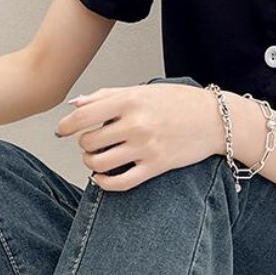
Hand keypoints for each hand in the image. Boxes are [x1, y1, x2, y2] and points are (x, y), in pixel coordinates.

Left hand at [55, 83, 222, 190]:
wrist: (213, 120)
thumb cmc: (176, 103)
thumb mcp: (142, 91)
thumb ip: (107, 96)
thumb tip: (75, 105)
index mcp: (129, 101)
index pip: (83, 116)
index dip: (66, 126)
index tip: (62, 131)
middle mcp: (135, 124)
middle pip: (89, 142)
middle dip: (84, 145)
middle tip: (92, 143)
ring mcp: (145, 148)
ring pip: (99, 163)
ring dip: (92, 163)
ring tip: (97, 159)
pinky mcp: (155, 167)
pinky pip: (120, 182)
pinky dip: (104, 183)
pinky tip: (102, 178)